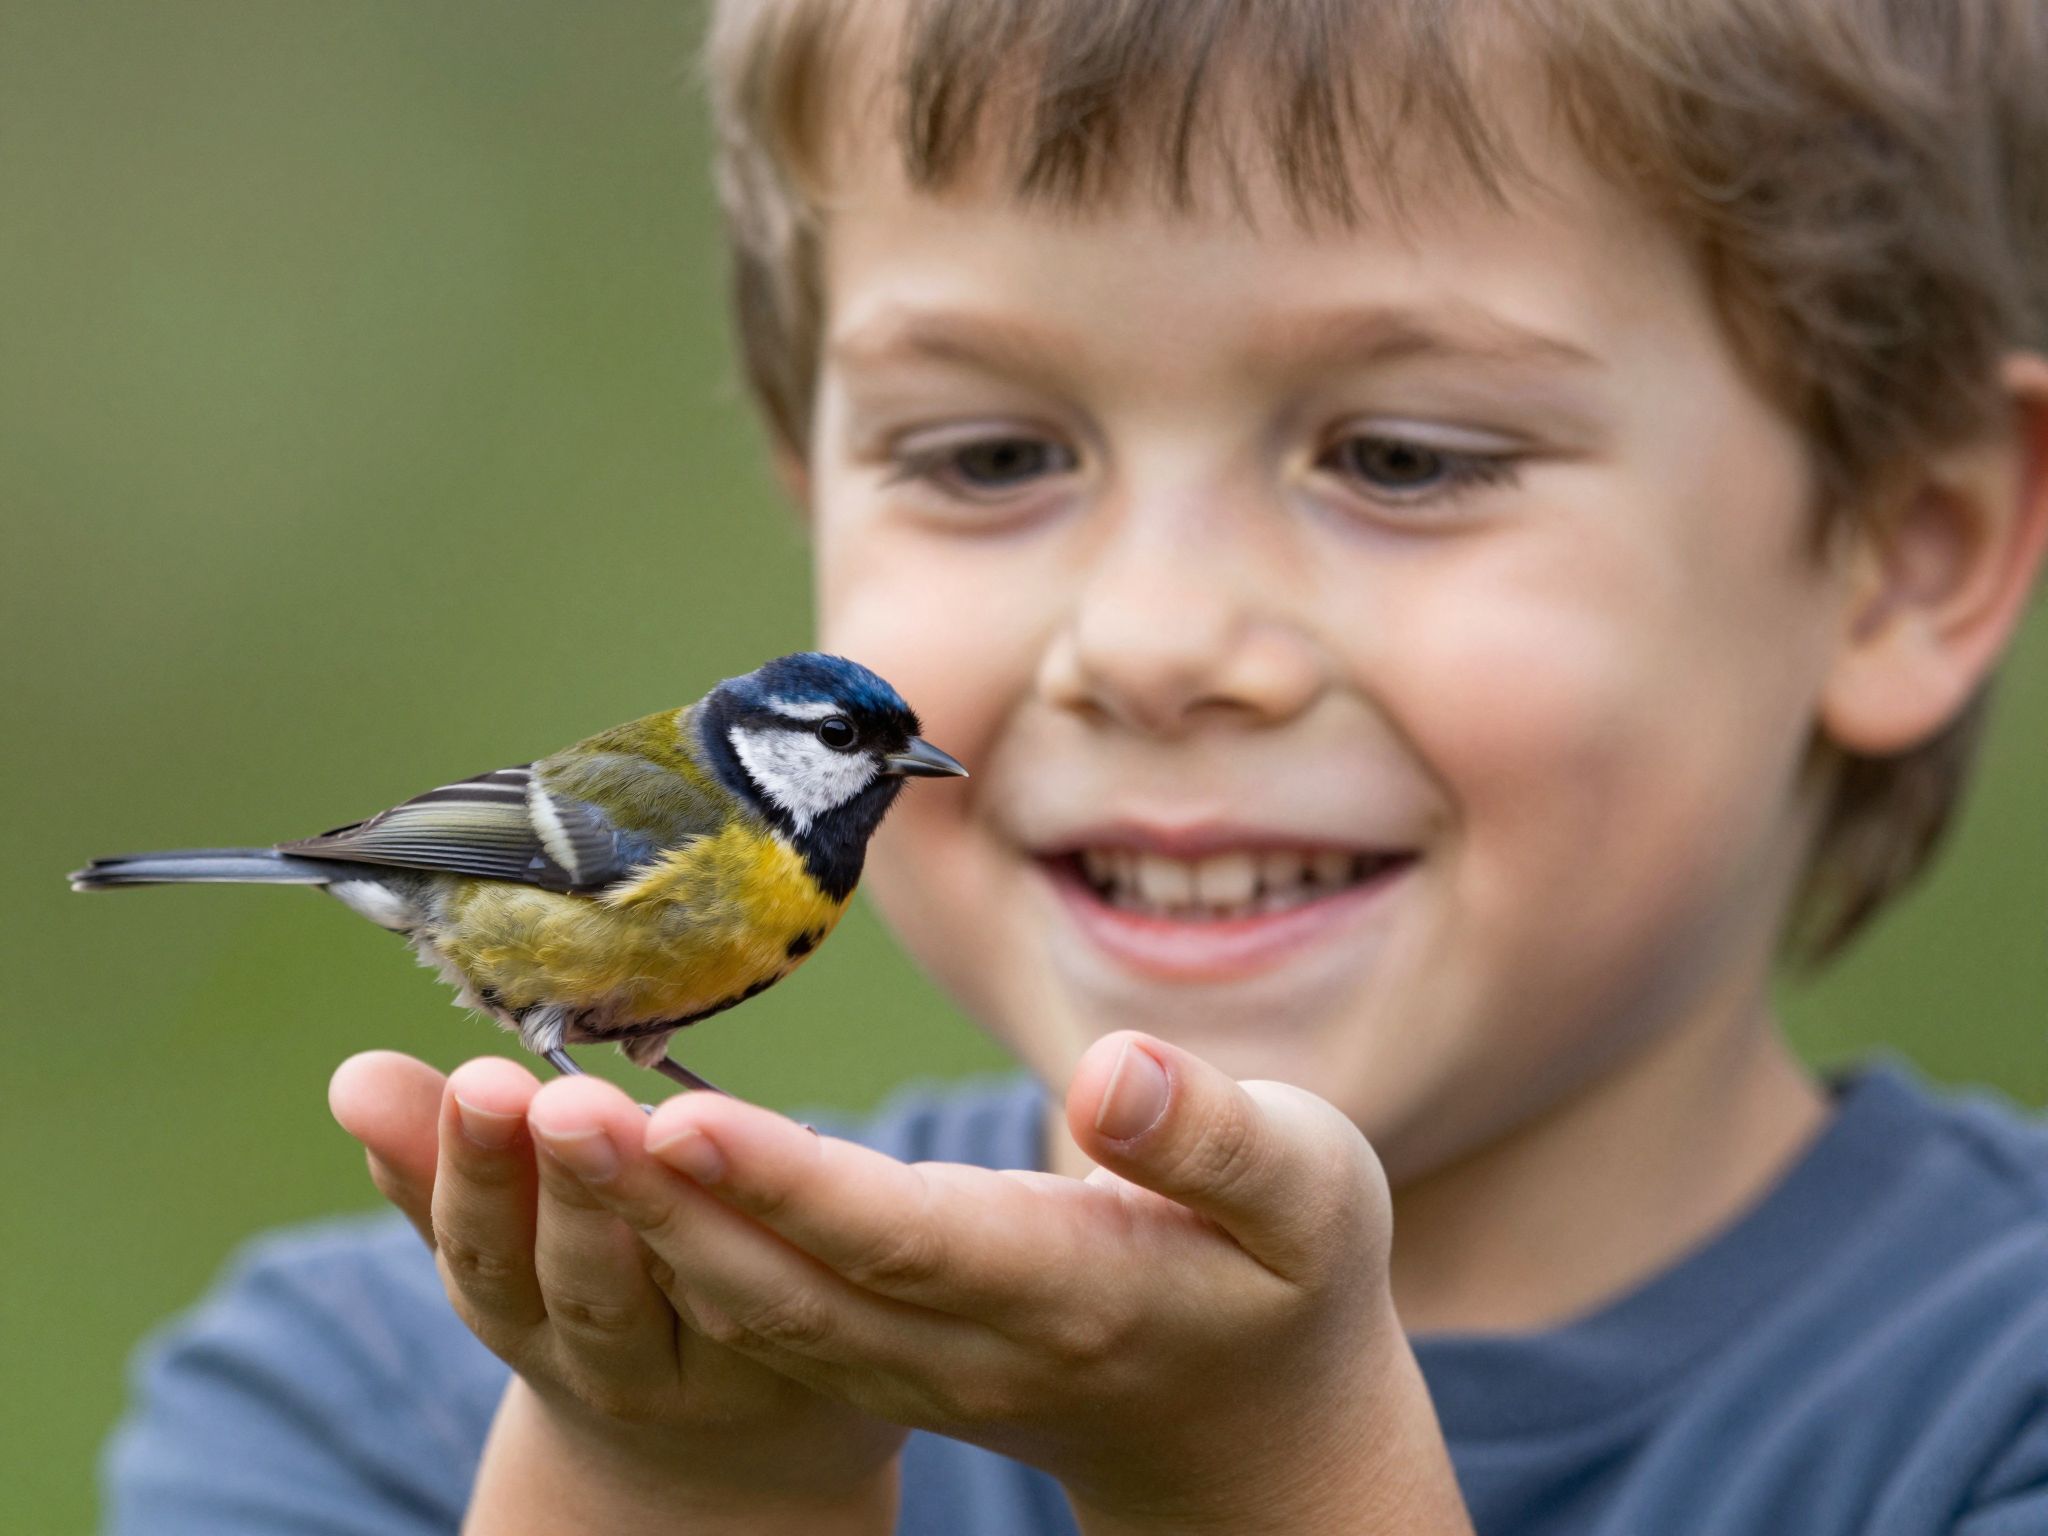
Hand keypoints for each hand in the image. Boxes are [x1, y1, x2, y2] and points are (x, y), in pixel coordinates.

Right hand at [328, 1052, 903, 1533]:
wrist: (726, 1454)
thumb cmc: (604, 1299)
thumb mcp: (506, 1246)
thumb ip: (439, 1164)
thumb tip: (353, 1075)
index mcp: (524, 1319)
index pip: (484, 1254)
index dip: (476, 1175)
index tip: (478, 1086)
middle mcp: (613, 1361)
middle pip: (583, 1283)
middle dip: (567, 1188)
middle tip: (558, 1099)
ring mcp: (717, 1370)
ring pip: (691, 1291)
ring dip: (671, 1210)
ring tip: (655, 1119)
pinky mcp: (810, 1359)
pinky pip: (787, 1297)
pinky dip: (769, 1241)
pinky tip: (763, 1168)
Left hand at [542, 1032, 1471, 1534]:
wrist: (1254, 1440)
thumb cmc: (1288, 1283)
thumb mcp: (1307, 1193)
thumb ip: (1213, 1140)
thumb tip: (1109, 1081)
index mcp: (1072, 1291)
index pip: (906, 1238)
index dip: (788, 1186)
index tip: (679, 1114)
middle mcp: (972, 1345)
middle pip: (791, 1282)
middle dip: (662, 1201)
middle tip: (540, 1106)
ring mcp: (920, 1369)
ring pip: (757, 1309)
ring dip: (645, 1228)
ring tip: (542, 1127)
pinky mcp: (890, 1361)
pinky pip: (763, 1317)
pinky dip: (675, 1253)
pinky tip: (608, 1178)